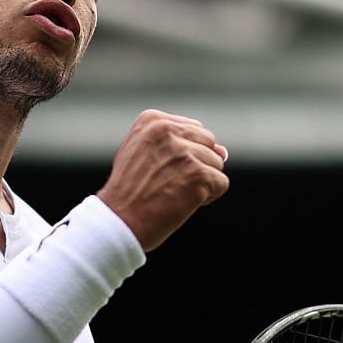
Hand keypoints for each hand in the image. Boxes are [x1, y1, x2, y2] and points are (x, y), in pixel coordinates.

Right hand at [97, 109, 228, 251]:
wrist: (118, 222)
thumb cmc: (130, 193)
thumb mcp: (144, 156)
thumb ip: (181, 145)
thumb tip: (224, 151)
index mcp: (153, 120)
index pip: (192, 129)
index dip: (183, 154)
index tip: (159, 171)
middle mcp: (168, 130)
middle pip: (208, 143)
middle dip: (197, 165)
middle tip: (168, 184)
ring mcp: (184, 153)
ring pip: (217, 163)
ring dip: (202, 182)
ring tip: (174, 194)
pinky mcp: (198, 175)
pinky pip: (221, 183)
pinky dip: (208, 197)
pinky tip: (183, 203)